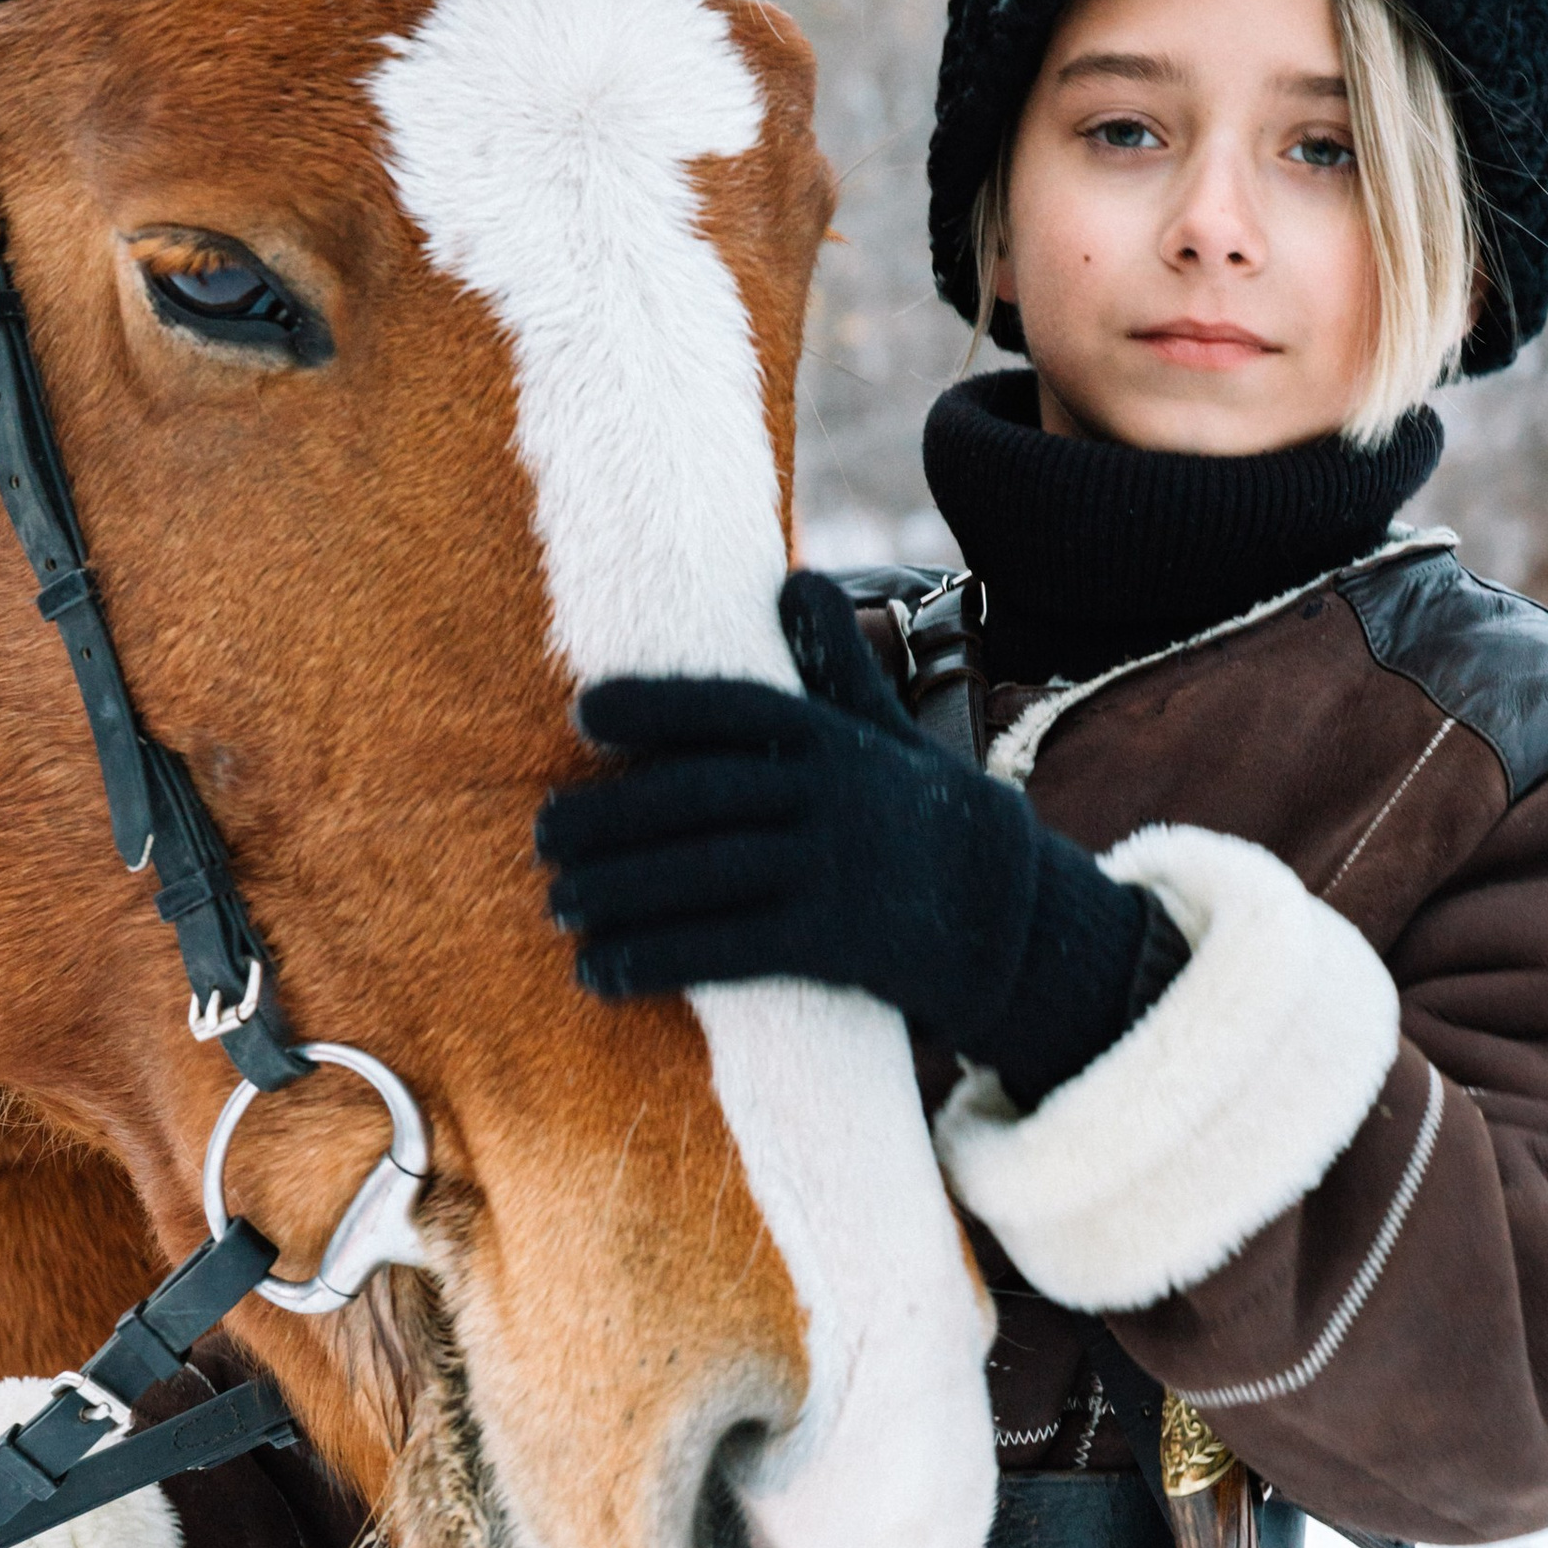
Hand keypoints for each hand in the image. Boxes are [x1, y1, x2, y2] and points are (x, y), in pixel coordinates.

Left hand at [535, 572, 1171, 1106]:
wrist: (1005, 914)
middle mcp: (828, 795)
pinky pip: (724, 950)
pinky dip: (652, 960)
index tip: (584, 712)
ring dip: (614, 893)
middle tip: (542, 834)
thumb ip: (831, 665)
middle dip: (608, 818)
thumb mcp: (883, 731)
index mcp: (830, 738)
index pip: (731, 709)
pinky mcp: (831, 942)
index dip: (655, 706)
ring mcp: (831, 869)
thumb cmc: (919, 813)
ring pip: (698, 876)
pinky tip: (599, 971)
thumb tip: (795, 576)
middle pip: (694, 799)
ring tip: (558, 903)